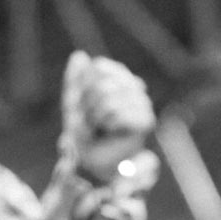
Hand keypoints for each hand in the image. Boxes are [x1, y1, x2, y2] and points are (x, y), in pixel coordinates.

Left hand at [62, 52, 154, 185]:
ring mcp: (142, 101)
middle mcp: (134, 85)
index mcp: (119, 77)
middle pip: (101, 83)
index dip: (85, 88)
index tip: (85, 106)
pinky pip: (116, 112)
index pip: (99, 68)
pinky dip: (106, 126)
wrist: (96, 164)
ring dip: (95, 118)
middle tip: (92, 123)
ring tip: (100, 129)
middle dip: (88, 106)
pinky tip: (110, 134)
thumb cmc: (85, 134)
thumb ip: (76, 79)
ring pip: (107, 98)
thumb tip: (78, 55)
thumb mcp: (75, 103)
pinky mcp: (145, 119)